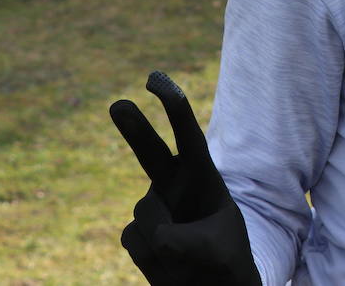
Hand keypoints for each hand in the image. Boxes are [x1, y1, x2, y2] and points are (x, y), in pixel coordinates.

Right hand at [109, 71, 261, 285]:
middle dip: (134, 128)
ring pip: (145, 213)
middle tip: (118, 104)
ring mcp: (154, 209)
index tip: (154, 78)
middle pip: (151, 152)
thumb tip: (155, 235)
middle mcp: (175, 187)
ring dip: (165, 239)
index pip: (188, 137)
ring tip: (189, 259)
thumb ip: (185, 241)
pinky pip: (136, 240)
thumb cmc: (227, 265)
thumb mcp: (217, 252)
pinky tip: (170, 266)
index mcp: (205, 179)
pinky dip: (154, 260)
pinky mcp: (139, 234)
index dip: (173, 107)